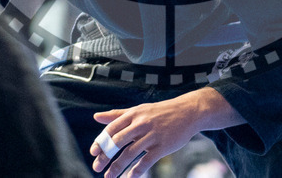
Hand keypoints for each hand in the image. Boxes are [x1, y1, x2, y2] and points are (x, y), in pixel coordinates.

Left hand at [90, 88, 241, 176]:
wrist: (188, 112)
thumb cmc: (160, 112)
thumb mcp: (138, 110)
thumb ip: (117, 115)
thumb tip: (96, 117)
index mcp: (133, 114)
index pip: (112, 129)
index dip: (101, 141)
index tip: (93, 152)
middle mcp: (141, 124)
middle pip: (118, 142)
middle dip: (105, 157)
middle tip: (96, 168)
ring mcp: (152, 135)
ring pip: (130, 154)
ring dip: (117, 167)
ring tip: (109, 177)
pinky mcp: (163, 146)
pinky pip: (146, 161)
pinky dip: (137, 171)